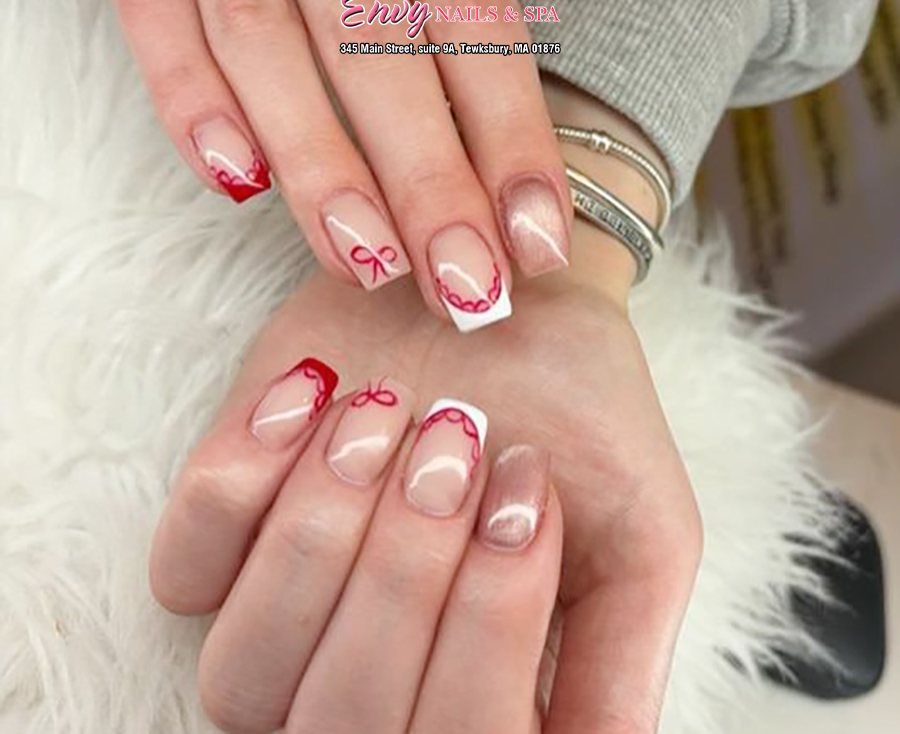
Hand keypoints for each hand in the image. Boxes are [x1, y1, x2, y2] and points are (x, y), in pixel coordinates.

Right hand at [44, 0, 673, 333]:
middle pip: (377, 45)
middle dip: (428, 179)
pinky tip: (233, 177)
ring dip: (319, 160)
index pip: (472, 13)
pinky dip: (183, 87)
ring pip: (266, 37)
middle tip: (465, 290)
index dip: (512, 133)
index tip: (540, 238)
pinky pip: (148, 0)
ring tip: (367, 262)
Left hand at [150, 247, 700, 732]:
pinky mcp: (223, 528)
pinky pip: (183, 564)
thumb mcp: (644, 540)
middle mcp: (366, 678)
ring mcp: (282, 611)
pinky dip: (245, 479)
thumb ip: (616, 669)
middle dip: (409, 567)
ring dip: (325, 529)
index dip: (491, 623)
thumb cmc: (581, 417)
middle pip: (344, 717)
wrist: (509, 299)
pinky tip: (314, 395)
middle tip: (457, 437)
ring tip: (386, 411)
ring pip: (244, 671)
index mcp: (473, 694)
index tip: (528, 486)